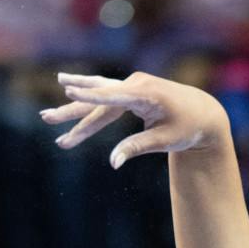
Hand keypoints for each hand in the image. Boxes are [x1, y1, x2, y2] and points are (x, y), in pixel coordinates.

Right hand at [41, 70, 229, 169]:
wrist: (202, 111)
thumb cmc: (186, 127)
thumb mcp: (165, 140)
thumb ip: (137, 148)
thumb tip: (112, 163)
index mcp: (146, 93)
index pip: (112, 97)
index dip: (90, 97)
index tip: (67, 93)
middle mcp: (135, 84)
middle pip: (98, 101)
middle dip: (71, 113)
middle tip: (46, 118)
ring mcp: (131, 85)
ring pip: (97, 98)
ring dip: (72, 106)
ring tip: (47, 109)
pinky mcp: (129, 90)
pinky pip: (103, 96)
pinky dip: (86, 96)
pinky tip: (66, 87)